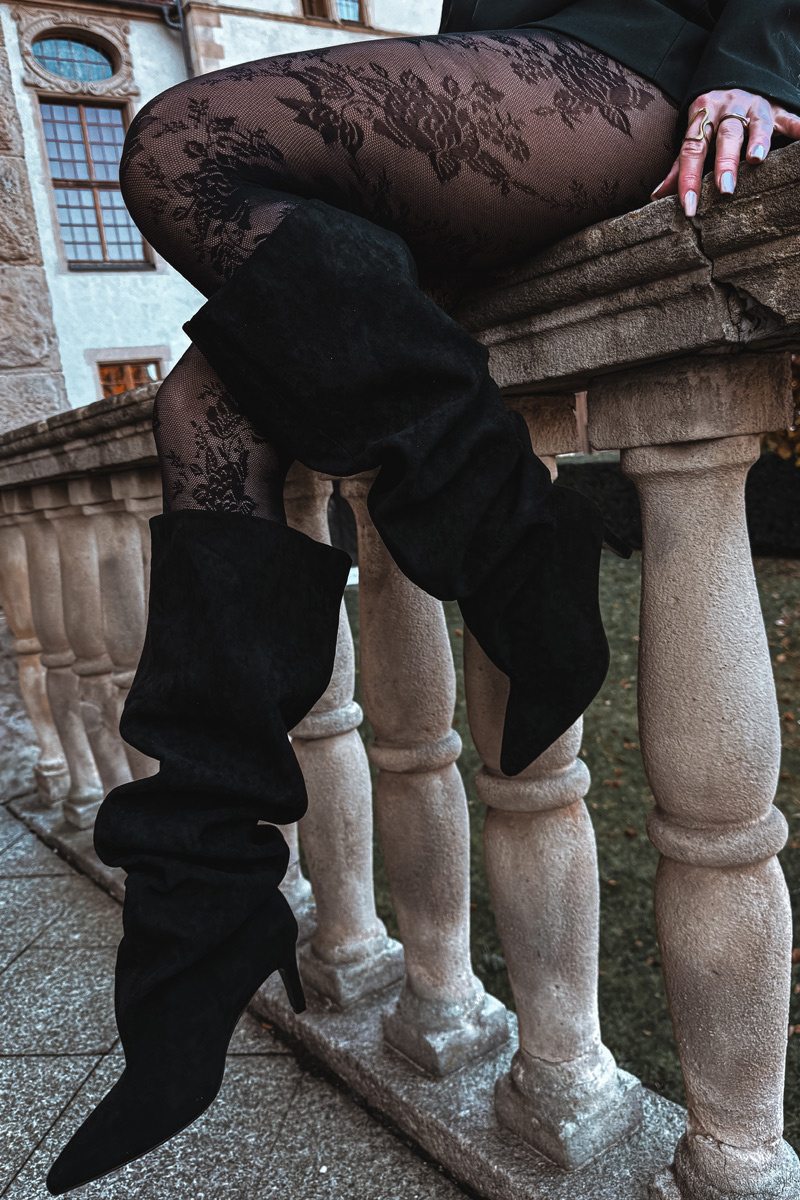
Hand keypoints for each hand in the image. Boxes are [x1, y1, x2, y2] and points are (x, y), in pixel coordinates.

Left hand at [649, 88, 799, 215]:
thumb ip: (680, 165)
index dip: (689, 178)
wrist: (738, 76)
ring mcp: (754, 106)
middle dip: (725, 162)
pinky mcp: (777, 108)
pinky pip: (789, 117)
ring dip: (758, 141)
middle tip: (724, 189)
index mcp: (703, 115)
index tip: (689, 206)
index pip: (692, 149)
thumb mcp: (695, 133)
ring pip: (756, 123)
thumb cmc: (713, 116)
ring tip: (756, 160)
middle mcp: (728, 108)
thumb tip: (657, 196)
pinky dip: (797, 127)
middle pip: (726, 135)